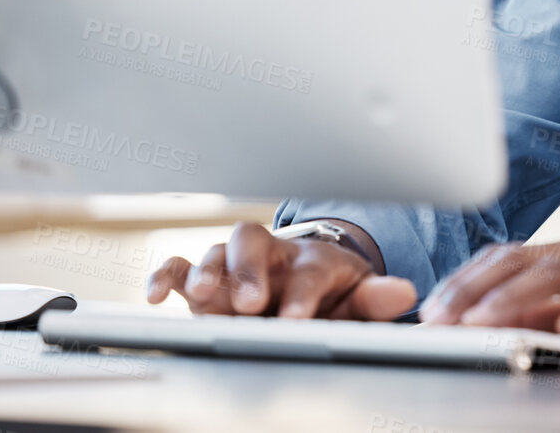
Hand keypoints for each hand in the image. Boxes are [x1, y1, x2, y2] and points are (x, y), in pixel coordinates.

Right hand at [146, 221, 416, 319]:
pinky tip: (154, 295)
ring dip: (209, 270)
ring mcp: (235, 265)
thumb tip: (405, 292)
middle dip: (250, 271)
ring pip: (217, 250)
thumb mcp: (355, 299)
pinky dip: (164, 275)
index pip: (309, 270)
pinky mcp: (205, 279)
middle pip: (254, 241)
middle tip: (252, 302)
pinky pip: (178, 267)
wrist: (304, 286)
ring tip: (205, 295)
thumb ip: (374, 299)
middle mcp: (270, 256)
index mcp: (312, 261)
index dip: (304, 293)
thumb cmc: (329, 295)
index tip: (298, 318)